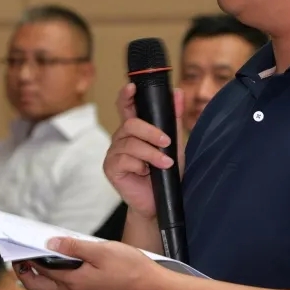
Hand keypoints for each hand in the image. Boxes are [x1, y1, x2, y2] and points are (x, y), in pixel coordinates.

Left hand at [14, 236, 164, 289]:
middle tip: (20, 257)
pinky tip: (62, 263)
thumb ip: (74, 248)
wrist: (151, 288)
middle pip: (39, 286)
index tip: (18, 248)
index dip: (26, 259)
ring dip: (41, 274)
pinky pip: (65, 287)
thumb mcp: (101, 251)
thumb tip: (50, 244)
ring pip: (51, 288)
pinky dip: (56, 276)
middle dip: (25, 273)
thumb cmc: (130, 268)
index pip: (40, 271)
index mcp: (72, 282)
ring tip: (38, 256)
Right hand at [102, 83, 184, 218]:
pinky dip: (140, 165)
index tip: (132, 87)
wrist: (161, 202)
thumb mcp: (174, 143)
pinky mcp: (111, 168)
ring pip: (130, 143)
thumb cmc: (166, 172)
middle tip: (167, 141)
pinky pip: (124, 160)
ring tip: (165, 163)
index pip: (126, 106)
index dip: (127, 95)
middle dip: (151, 131)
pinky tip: (146, 173)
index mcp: (134, 130)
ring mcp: (114, 153)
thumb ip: (174, 118)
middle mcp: (121, 138)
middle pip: (130, 124)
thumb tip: (178, 92)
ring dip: (151, 153)